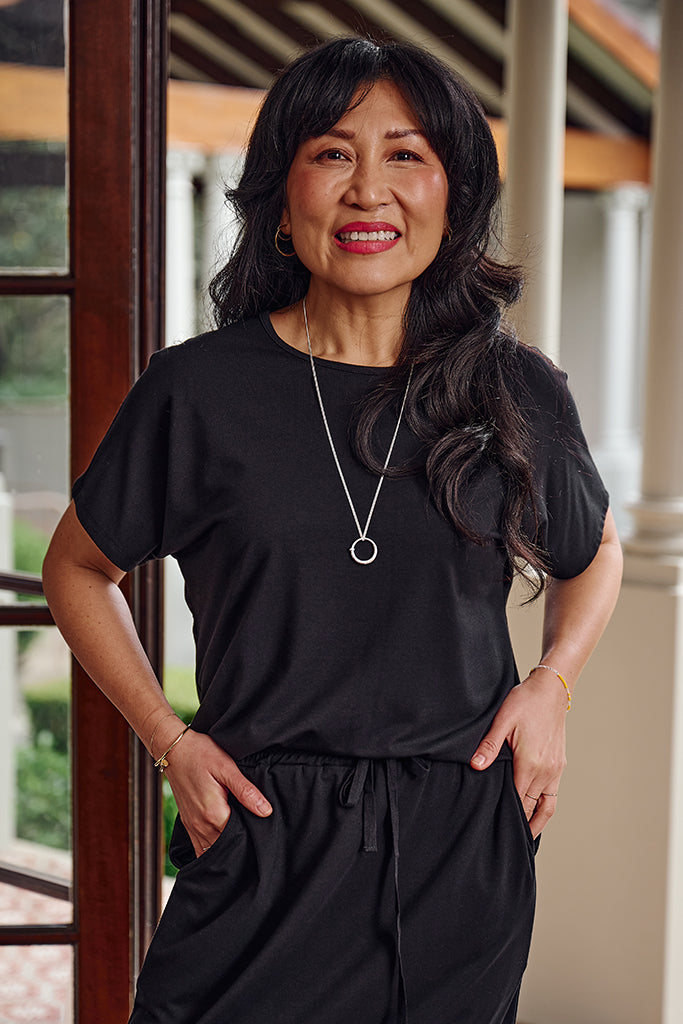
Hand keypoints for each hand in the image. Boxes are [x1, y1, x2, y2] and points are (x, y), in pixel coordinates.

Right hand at [163, 730, 271, 855]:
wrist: (173, 749)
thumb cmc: (200, 753)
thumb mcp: (227, 768)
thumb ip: (246, 791)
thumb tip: (266, 811)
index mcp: (213, 814)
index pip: (238, 839)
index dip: (252, 834)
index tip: (262, 828)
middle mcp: (200, 826)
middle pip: (225, 847)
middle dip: (240, 843)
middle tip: (254, 833)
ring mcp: (192, 826)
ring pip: (211, 851)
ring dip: (226, 848)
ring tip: (241, 837)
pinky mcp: (188, 823)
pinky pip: (199, 847)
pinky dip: (211, 848)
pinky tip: (223, 840)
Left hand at [469, 672, 567, 837]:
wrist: (551, 690)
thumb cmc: (524, 702)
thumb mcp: (502, 721)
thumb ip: (489, 746)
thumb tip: (476, 766)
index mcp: (530, 763)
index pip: (517, 800)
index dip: (506, 816)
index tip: (494, 829)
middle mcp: (546, 771)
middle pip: (530, 808)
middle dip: (518, 823)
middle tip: (502, 839)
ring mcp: (555, 770)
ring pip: (546, 807)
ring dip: (534, 822)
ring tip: (521, 837)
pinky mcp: (559, 766)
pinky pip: (552, 797)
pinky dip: (543, 810)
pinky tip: (534, 815)